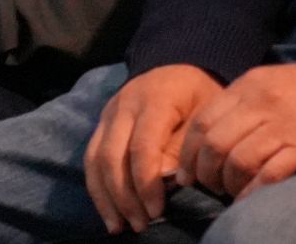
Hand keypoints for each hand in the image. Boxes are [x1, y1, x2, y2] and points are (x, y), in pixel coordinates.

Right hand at [84, 65, 221, 233]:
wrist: (179, 69)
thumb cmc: (200, 97)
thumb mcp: (205, 116)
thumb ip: (186, 146)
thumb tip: (167, 183)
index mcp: (153, 99)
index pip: (141, 145)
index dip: (146, 181)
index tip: (158, 211)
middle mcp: (122, 105)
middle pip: (112, 154)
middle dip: (124, 195)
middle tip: (141, 225)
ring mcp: (107, 114)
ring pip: (95, 158)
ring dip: (106, 196)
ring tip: (121, 226)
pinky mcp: (100, 125)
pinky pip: (90, 159)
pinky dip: (97, 188)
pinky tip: (109, 212)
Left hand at [177, 62, 295, 200]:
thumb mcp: (259, 82)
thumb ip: (232, 103)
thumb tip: (203, 135)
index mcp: (243, 89)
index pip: (202, 122)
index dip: (188, 151)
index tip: (185, 172)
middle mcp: (259, 106)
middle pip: (216, 143)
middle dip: (205, 171)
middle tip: (207, 184)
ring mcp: (283, 127)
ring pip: (240, 160)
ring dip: (229, 182)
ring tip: (229, 190)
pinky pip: (272, 172)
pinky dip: (256, 189)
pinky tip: (249, 196)